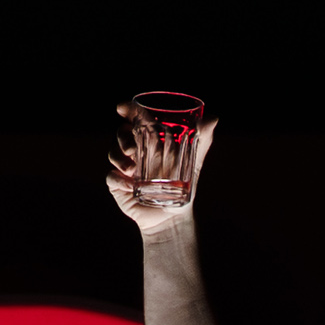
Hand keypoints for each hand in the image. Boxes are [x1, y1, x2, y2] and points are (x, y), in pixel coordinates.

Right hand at [103, 100, 216, 236]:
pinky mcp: (119, 185)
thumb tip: (214, 118)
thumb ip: (203, 140)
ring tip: (132, 170)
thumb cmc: (184, 186)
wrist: (174, 216)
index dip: (127, 110)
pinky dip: (118, 179)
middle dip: (123, 137)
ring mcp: (125, 167)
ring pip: (113, 153)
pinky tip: (129, 186)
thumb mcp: (194, 162)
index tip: (121, 108)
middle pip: (121, 133)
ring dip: (119, 158)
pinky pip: (111, 177)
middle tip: (133, 149)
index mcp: (150, 139)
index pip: (135, 119)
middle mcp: (135, 150)